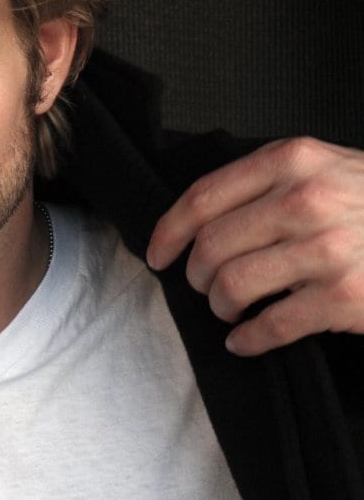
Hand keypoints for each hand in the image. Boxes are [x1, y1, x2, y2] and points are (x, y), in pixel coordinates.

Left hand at [146, 137, 363, 354]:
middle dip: (197, 276)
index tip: (157, 254)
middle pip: (210, 247)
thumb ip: (272, 180)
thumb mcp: (329, 166)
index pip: (202, 197)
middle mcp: (305, 200)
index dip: (167, 232)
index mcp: (293, 160)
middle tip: (206, 287)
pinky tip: (246, 339)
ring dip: (220, 307)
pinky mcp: (341, 297)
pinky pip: (268, 327)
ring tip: (231, 311)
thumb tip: (202, 217)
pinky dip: (247, 340)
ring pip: (230, 287)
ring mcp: (325, 249)